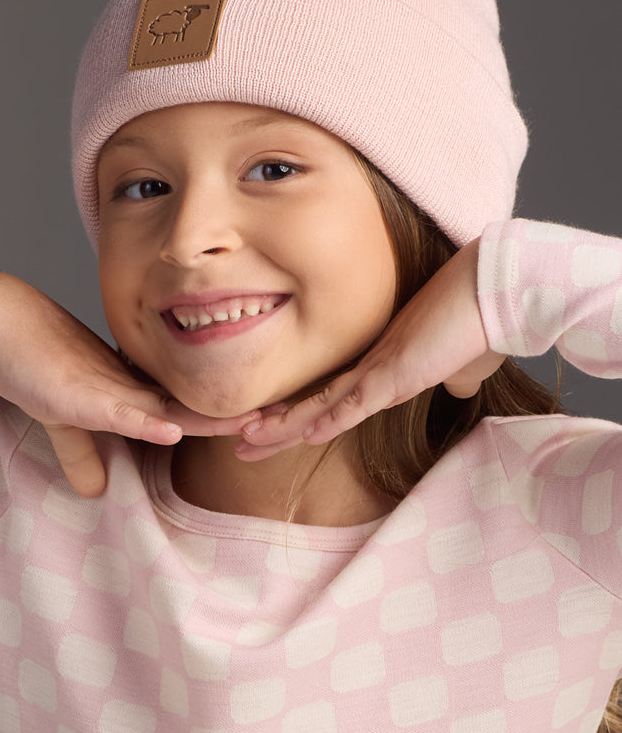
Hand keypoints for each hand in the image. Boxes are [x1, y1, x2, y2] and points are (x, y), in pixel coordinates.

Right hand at [0, 270, 253, 495]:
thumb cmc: (32, 366)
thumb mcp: (62, 422)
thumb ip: (82, 453)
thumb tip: (95, 492)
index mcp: (132, 393)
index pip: (186, 411)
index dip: (222, 422)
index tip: (262, 429)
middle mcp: (131, 387)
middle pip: (193, 407)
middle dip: (236, 417)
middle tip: (286, 421)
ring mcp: (109, 387)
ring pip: (169, 406)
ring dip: (211, 419)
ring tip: (254, 423)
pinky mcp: (80, 393)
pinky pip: (118, 410)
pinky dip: (145, 422)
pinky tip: (173, 432)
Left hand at [236, 239, 504, 459]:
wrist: (495, 289)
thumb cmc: (482, 322)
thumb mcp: (465, 361)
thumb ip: (455, 375)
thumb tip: (458, 386)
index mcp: (382, 365)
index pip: (330, 397)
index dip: (298, 415)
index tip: (268, 429)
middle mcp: (371, 365)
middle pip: (311, 402)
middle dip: (273, 426)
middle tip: (237, 442)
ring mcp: (380, 367)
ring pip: (320, 404)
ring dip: (283, 427)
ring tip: (244, 442)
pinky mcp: (397, 370)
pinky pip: (355, 401)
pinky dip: (329, 419)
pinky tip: (304, 436)